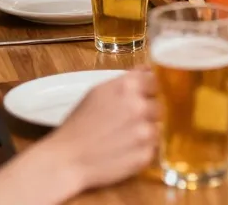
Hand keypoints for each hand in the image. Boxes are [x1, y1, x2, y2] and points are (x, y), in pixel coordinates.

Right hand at [45, 68, 159, 192]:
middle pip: (160, 104)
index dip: (150, 89)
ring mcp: (145, 132)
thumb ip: (128, 78)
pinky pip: (154, 147)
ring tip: (126, 136)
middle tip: (129, 120)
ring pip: (159, 126)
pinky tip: (126, 149)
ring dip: (147, 130)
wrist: (66, 159)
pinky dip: (144, 148)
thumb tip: (148, 68)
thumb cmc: (79, 123)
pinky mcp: (145, 155)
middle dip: (149, 111)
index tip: (143, 96)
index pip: (156, 81)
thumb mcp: (99, 91)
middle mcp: (140, 106)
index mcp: (129, 86)